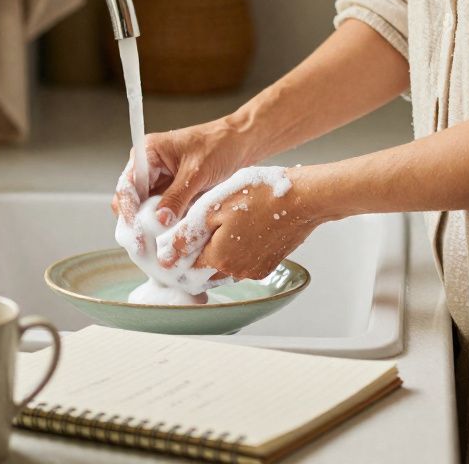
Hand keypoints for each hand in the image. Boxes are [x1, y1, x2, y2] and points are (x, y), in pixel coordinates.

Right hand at [111, 119, 254, 254]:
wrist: (241, 142)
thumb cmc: (220, 145)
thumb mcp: (197, 172)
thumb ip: (177, 196)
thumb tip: (159, 219)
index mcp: (148, 152)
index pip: (128, 184)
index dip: (127, 209)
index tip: (134, 230)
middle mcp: (149, 166)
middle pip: (132, 198)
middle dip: (134, 221)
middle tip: (140, 244)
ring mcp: (160, 179)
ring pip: (145, 207)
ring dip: (147, 224)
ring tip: (151, 245)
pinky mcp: (173, 191)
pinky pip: (162, 210)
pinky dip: (163, 223)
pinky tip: (166, 237)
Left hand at [161, 167, 331, 280]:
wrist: (302, 199)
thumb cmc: (259, 195)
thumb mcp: (213, 208)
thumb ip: (187, 235)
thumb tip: (166, 257)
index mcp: (218, 258)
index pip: (186, 268)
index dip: (177, 255)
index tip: (175, 241)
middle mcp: (236, 272)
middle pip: (204, 272)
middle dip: (196, 256)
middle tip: (197, 230)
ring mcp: (254, 270)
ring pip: (223, 268)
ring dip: (216, 254)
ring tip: (219, 225)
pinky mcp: (268, 265)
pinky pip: (242, 264)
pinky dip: (235, 252)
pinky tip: (239, 229)